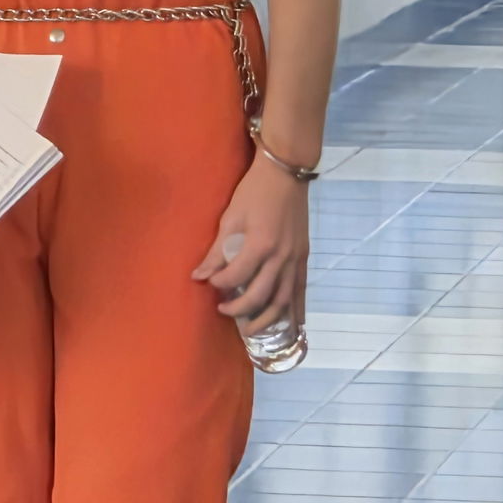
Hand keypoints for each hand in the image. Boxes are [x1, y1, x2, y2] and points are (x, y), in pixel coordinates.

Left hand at [192, 152, 309, 336]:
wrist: (286, 173)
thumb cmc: (254, 191)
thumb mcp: (231, 217)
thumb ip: (217, 250)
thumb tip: (199, 275)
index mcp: (260, 244)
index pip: (236, 276)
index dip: (220, 284)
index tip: (209, 282)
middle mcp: (281, 257)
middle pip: (260, 296)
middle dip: (239, 309)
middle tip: (223, 310)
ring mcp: (295, 258)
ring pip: (283, 300)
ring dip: (266, 319)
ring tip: (249, 329)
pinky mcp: (303, 257)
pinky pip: (300, 290)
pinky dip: (296, 310)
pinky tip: (292, 325)